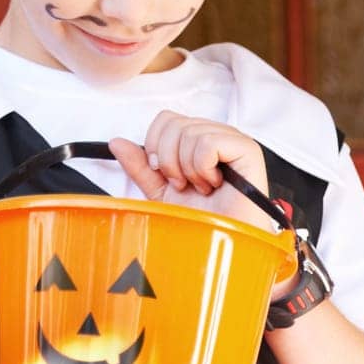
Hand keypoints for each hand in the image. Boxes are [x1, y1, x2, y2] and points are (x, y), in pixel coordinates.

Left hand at [109, 114, 295, 295]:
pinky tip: (215, 184)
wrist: (222, 244)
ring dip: (189, 169)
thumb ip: (140, 167)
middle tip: (185, 185)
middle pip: (174, 123)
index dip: (157, 146)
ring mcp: (233, 140)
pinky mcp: (247, 149)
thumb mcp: (161, 192)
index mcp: (198, 140)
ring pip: (190, 133)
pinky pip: (209, 143)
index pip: (166, 119)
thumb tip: (117, 143)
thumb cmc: (202, 221)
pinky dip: (203, 168)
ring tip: (203, 188)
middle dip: (170, 161)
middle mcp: (216, 134)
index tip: (166, 175)